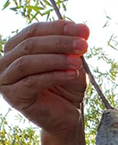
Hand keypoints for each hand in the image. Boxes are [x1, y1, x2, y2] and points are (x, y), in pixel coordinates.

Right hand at [0, 19, 89, 137]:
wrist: (68, 117)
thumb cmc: (67, 87)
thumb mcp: (73, 61)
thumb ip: (74, 45)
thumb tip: (83, 27)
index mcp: (16, 48)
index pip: (33, 31)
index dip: (57, 28)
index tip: (81, 29)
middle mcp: (5, 62)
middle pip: (29, 45)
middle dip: (59, 42)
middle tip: (83, 45)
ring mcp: (6, 80)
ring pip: (27, 62)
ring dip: (55, 59)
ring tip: (78, 61)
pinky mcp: (14, 97)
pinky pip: (32, 82)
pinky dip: (54, 75)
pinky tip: (72, 74)